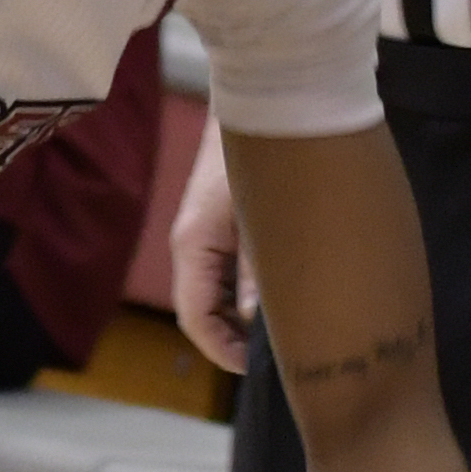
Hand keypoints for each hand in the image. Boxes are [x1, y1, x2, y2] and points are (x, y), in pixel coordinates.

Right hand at [168, 133, 256, 373]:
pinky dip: (243, 294)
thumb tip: (255, 323)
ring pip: (212, 294)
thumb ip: (257, 274)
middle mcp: (190, 246)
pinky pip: (223, 273)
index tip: (255, 369)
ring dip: (239, 318)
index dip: (222, 351)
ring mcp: (202, 237)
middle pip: (201, 311)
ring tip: (280, 334)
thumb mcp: (262, 223)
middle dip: (233, 340)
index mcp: (193, 246)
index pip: (195, 318)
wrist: (259, 102)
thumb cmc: (262, 157)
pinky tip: (275, 299)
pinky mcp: (217, 227)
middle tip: (276, 359)